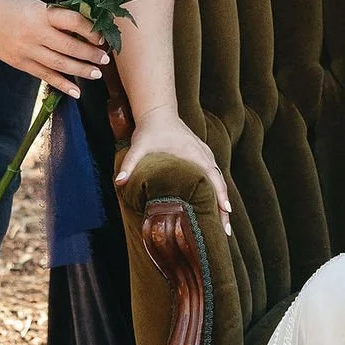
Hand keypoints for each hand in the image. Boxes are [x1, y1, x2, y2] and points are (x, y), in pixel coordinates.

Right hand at [0, 0, 107, 97]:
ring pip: (59, 64)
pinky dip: (62, 85)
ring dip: (81, 70)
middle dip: (90, 54)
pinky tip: (76, 91)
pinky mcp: (20, 63)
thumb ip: (55, 17)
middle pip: (69, 46)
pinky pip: (45, 76)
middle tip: (105, 59)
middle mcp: (35, 33)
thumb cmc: (10, 6)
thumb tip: (83, 29)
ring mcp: (27, 50)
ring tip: (96, 73)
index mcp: (41, 14)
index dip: (90, 30)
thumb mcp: (35, 5)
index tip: (100, 36)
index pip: (72, 21)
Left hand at [117, 107, 233, 229]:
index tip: (226, 212)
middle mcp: (204, 156)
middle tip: (226, 231)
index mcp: (194, 154)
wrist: (158, 112)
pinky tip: (214, 207)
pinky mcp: (202, 157)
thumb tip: (118, 182)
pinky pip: (213, 177)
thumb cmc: (149, 130)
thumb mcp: (138, 146)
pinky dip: (217, 192)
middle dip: (224, 208)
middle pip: (220, 184)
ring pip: (219, 182)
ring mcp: (205, 156)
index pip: (212, 177)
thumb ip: (129, 164)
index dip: (220, 195)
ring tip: (222, 225)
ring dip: (222, 202)